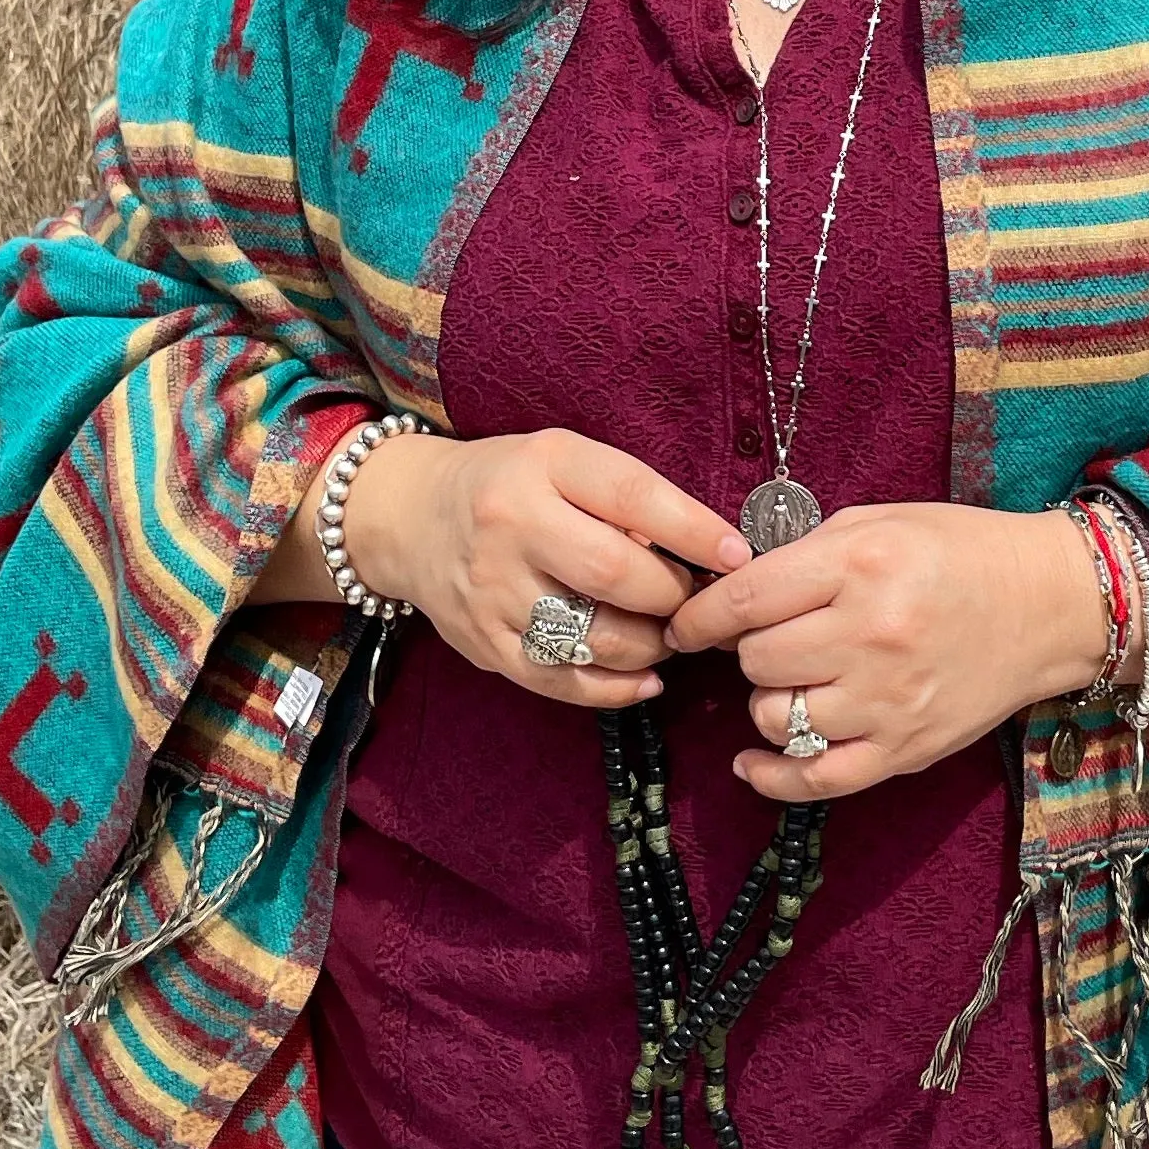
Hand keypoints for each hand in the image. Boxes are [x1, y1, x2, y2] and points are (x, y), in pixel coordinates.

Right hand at [333, 427, 745, 710]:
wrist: (410, 517)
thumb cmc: (508, 484)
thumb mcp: (561, 460)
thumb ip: (622, 497)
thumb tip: (705, 549)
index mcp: (542, 465)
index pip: (633, 496)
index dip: (695, 530)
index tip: (737, 553)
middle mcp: (511, 526)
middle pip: (614, 574)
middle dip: (672, 596)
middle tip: (695, 600)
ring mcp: (493, 591)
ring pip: (592, 637)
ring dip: (650, 645)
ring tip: (666, 634)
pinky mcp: (485, 644)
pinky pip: (561, 681)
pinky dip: (615, 688)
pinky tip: (644, 678)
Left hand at [662, 501, 1111, 800]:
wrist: (1047, 603)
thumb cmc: (958, 552)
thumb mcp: (879, 522)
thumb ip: (805, 553)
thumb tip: (731, 589)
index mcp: (860, 565)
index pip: (744, 600)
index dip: (699, 615)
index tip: (685, 624)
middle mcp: (871, 634)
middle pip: (756, 660)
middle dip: (751, 649)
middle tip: (774, 639)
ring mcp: (888, 699)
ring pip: (776, 717)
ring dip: (770, 700)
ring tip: (796, 680)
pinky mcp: (905, 749)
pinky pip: (816, 778)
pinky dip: (772, 775)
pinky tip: (753, 761)